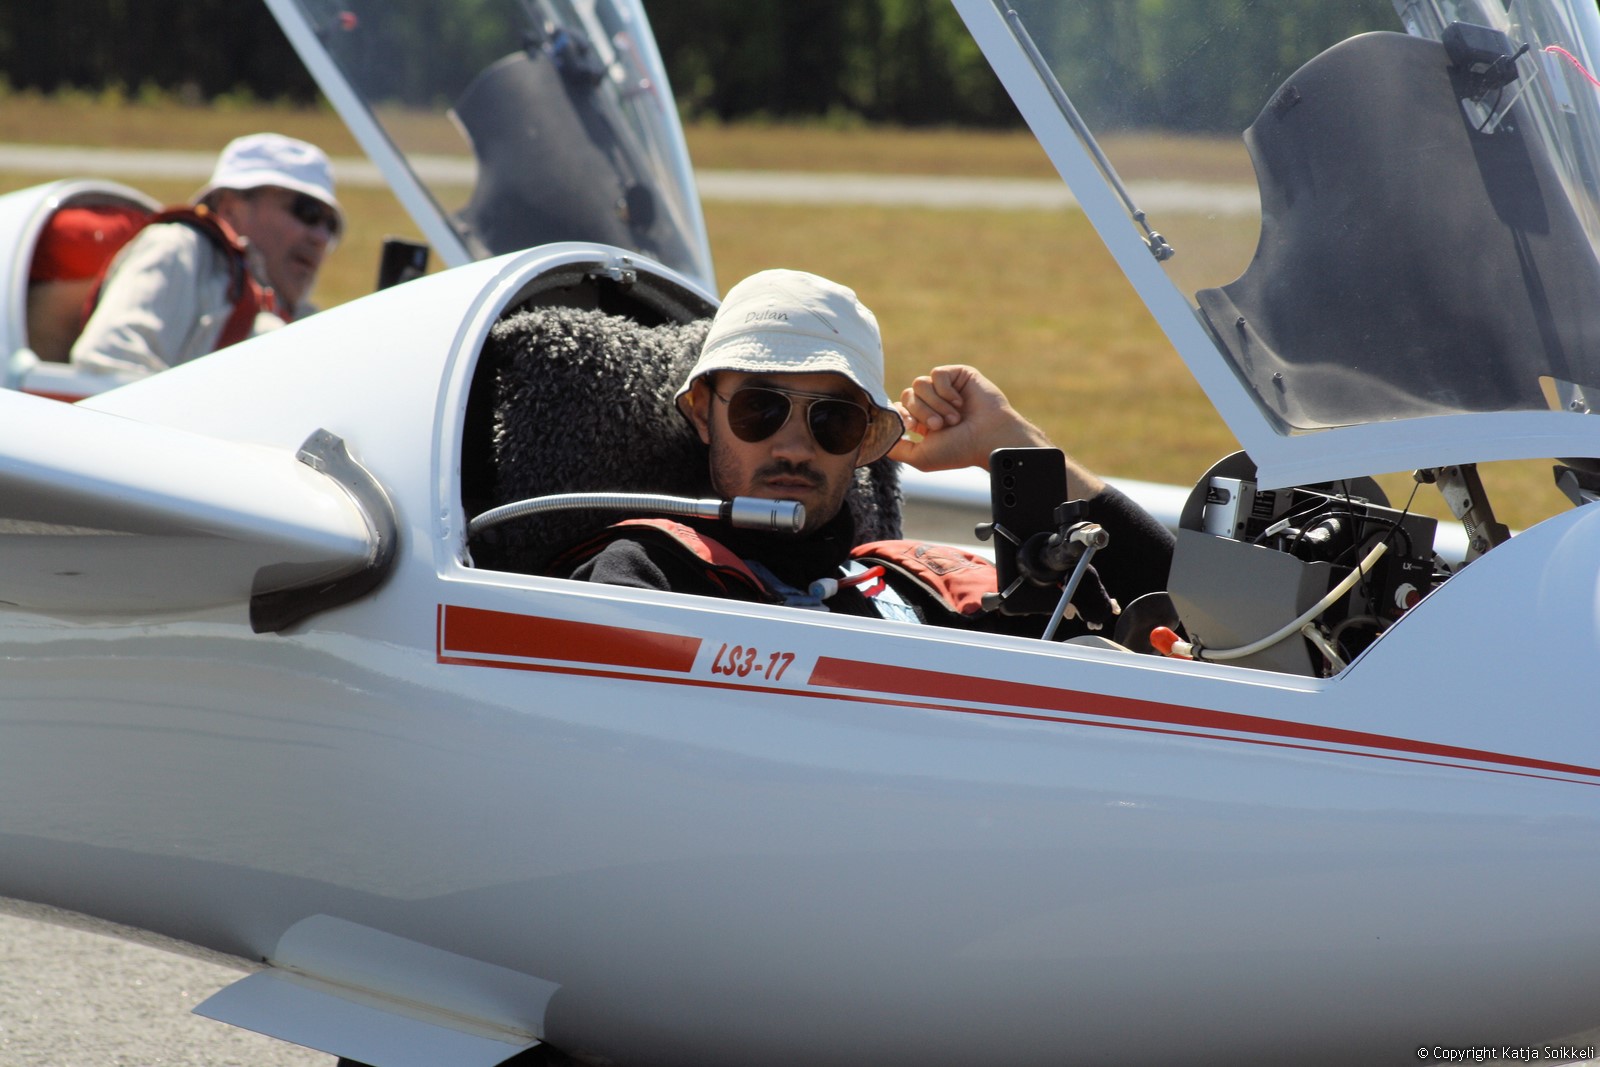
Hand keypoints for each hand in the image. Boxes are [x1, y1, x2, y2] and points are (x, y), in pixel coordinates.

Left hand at [887, 365, 1051, 471]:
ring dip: (936, 404)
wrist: (988, 438)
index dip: (903, 415)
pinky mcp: (957, 375)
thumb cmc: (959, 451)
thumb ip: (896, 449)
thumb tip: (877, 440)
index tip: (913, 427)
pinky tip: (960, 402)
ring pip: (919, 384)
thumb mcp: (920, 457)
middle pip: (908, 395)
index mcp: (923, 421)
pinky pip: (937, 374)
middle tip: (941, 426)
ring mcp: (945, 388)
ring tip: (954, 418)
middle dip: (922, 413)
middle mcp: (933, 403)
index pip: (899, 408)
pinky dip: (946, 391)